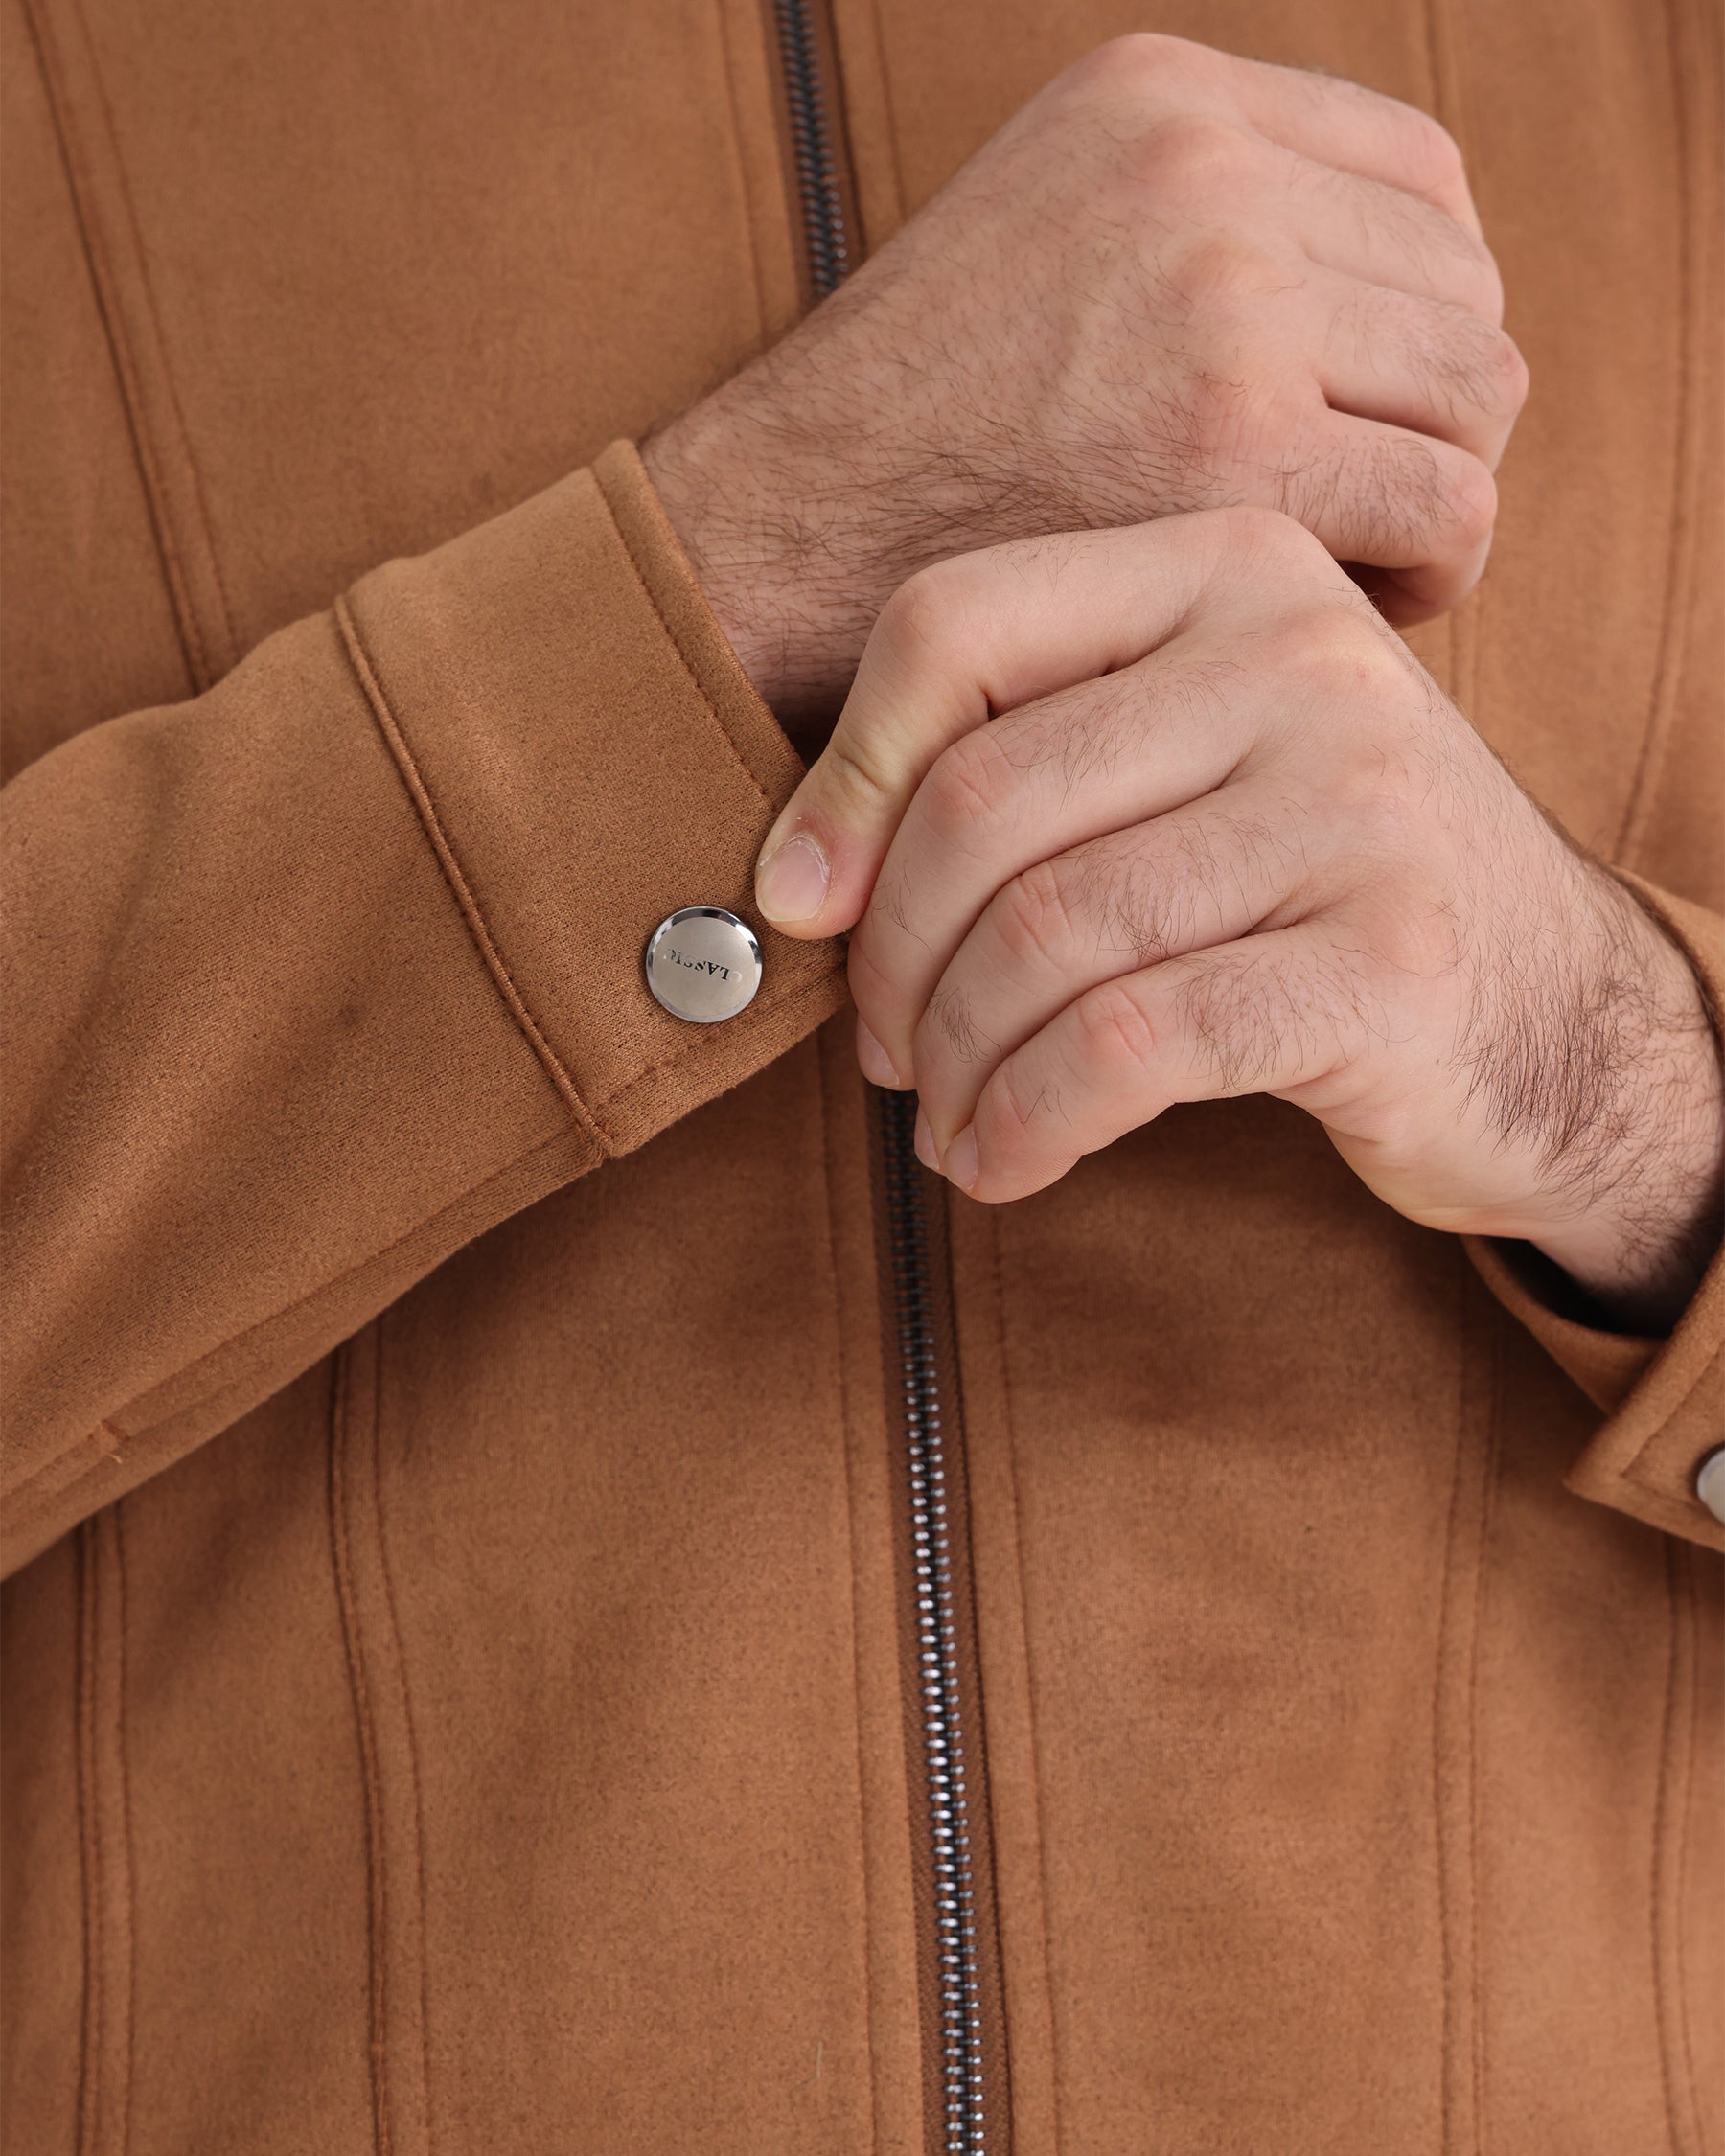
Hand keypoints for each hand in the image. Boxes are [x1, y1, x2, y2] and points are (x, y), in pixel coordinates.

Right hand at [644, 34, 1525, 734]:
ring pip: (1477, 394)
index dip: (1411, 317)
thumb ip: (1195, 221)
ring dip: (1431, 494)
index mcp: (1162, 95)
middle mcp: (1206, 170)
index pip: (1418, 181)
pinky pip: (1444, 505)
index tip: (1359, 412)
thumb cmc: (905, 428)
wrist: (776, 531)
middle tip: (1352, 509)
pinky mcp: (1235, 448)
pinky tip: (1341, 608)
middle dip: (1425, 416)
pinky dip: (1423, 574)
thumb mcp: (1038, 231)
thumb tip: (1376, 292)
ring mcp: (1227, 299)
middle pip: (1463, 289)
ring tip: (1344, 562)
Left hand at [754, 511, 1723, 1330]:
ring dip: (954, 1060)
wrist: (1550, 1010)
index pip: (957, 626)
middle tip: (886, 1046)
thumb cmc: (1318, 885)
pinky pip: (1125, 1045)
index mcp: (1232, 569)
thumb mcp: (1192, 763)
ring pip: (1042, 935)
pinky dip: (1027, 1121)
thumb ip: (1029, 760)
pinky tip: (1005, 1159)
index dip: (843, 779)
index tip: (803, 904)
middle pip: (981, 801)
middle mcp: (1303, 657)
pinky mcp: (1384, 963)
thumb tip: (796, 882)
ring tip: (946, 1113)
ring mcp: (1359, 804)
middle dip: (893, 958)